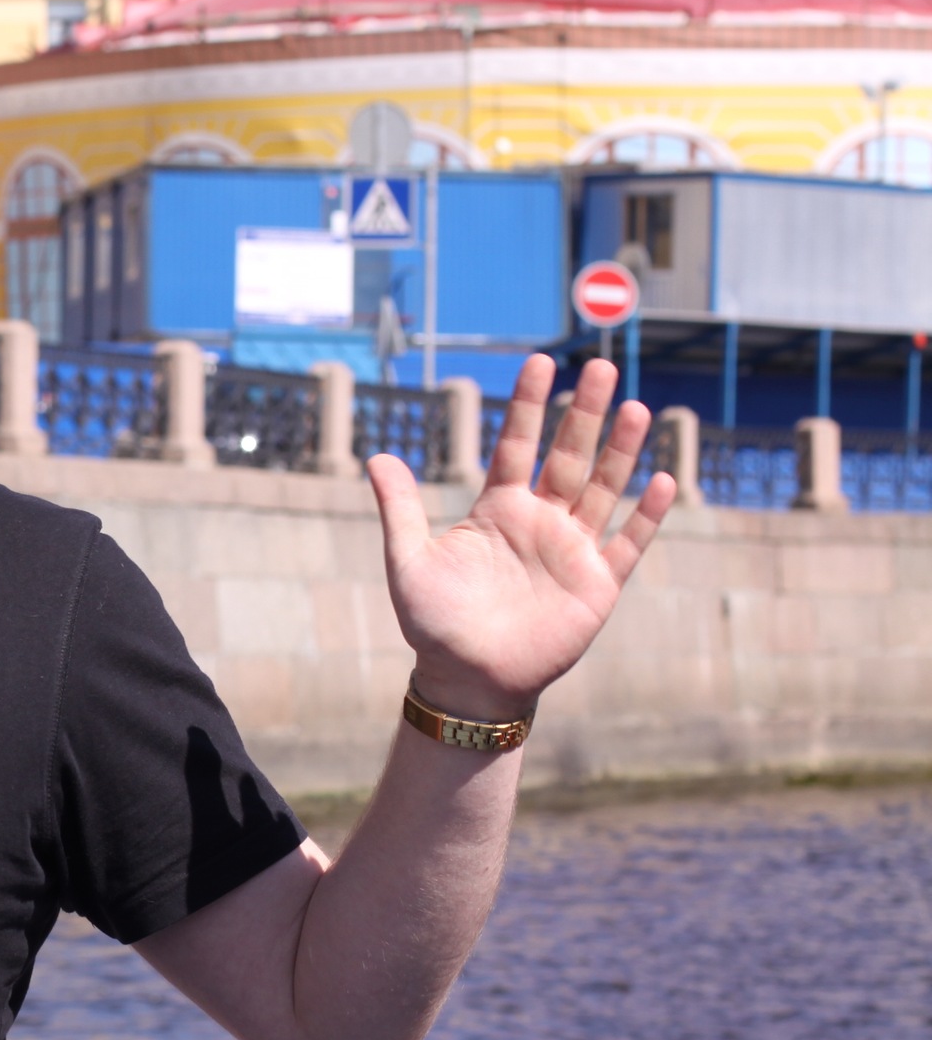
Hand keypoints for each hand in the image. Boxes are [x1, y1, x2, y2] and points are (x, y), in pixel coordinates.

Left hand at [367, 355, 676, 719]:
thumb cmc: (434, 623)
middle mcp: (540, 521)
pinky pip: (627, 543)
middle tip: (599, 367)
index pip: (516, 445)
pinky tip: (662, 479)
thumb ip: (401, 509)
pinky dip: (647, 514)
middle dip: (583, 413)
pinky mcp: (597, 584)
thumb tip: (377, 457)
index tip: (538, 361)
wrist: (468, 678)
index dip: (527, 406)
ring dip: (620, 451)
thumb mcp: (408, 562)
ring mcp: (572, 550)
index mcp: (498, 509)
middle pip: (568, 456)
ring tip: (634, 407)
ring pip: (603, 489)